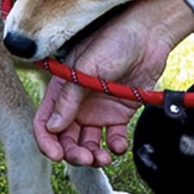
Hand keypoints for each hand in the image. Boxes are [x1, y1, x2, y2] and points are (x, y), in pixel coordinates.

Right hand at [32, 0, 193, 165]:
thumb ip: (69, 97)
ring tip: (103, 158)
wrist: (148, 35)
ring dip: (91, 155)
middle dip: (72, 152)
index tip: (55, 155)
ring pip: (87, 142)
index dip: (46, 140)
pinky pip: (112, 138)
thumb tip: (52, 127)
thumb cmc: (114, 40)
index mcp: (63, 87)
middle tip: (86, 158)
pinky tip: (118, 145)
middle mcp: (77, 102)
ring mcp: (98, 109)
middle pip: (65, 137)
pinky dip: (114, 147)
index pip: (45, 119)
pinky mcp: (119, 113)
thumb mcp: (87, 66)